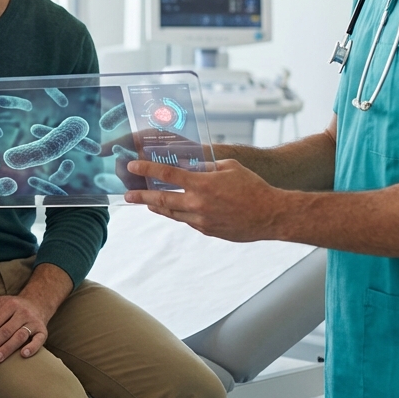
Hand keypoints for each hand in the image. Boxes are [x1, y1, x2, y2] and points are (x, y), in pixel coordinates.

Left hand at [0, 295, 50, 363]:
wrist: (37, 303)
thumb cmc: (12, 306)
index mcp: (9, 305)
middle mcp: (22, 312)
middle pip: (5, 331)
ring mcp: (33, 322)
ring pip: (19, 336)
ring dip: (7, 348)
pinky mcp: (43, 331)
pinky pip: (39, 340)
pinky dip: (32, 347)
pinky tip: (23, 355)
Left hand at [124, 158, 285, 242]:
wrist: (271, 215)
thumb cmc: (253, 186)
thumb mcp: (229, 167)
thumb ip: (206, 166)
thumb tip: (190, 166)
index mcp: (202, 184)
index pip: (166, 175)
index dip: (146, 170)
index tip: (133, 166)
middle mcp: (198, 203)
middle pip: (161, 201)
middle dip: (141, 197)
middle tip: (127, 196)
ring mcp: (202, 220)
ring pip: (173, 214)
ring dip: (157, 208)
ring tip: (147, 204)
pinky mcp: (208, 230)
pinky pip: (188, 221)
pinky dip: (179, 214)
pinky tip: (175, 210)